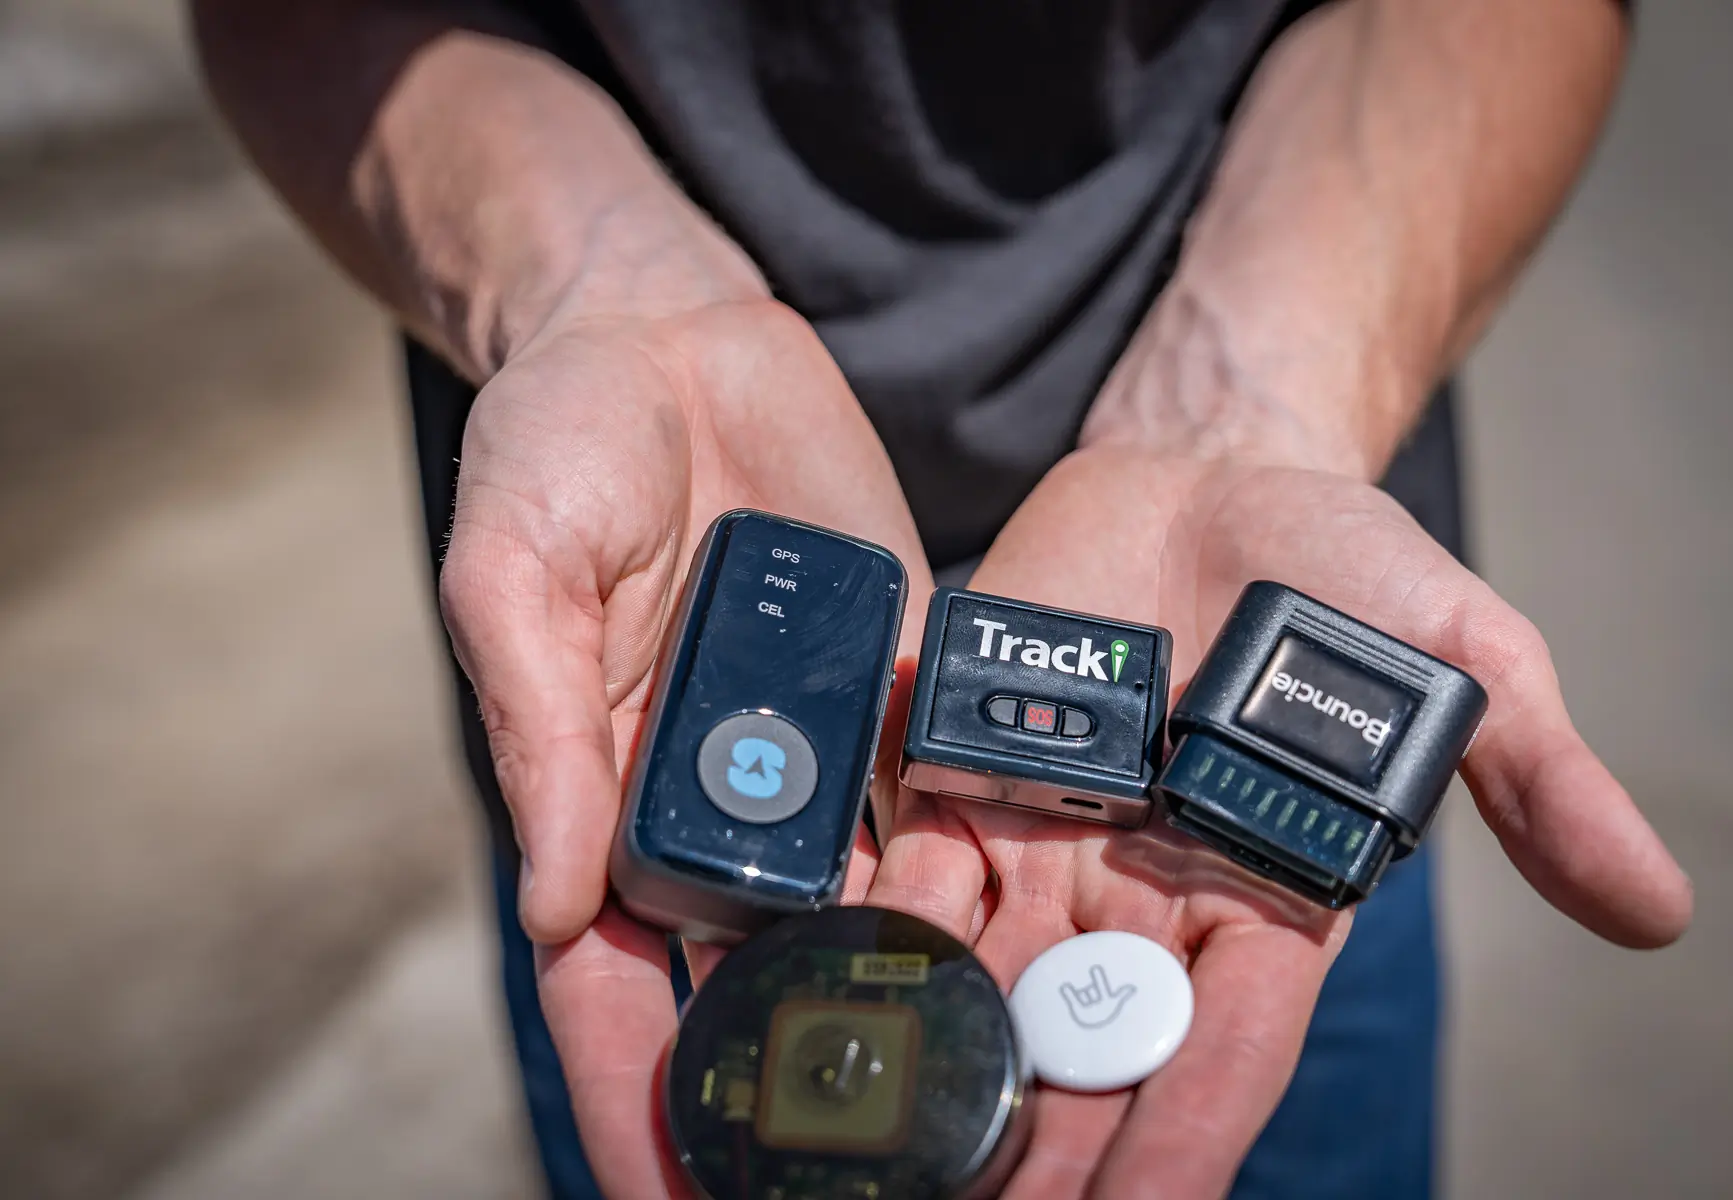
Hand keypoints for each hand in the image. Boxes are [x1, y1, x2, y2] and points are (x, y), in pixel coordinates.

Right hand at [437, 298, 936, 1195]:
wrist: (678, 336)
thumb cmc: (562, 445)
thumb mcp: (516, 564)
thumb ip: (539, 726)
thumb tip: (559, 903)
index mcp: (595, 788)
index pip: (605, 980)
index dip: (632, 1095)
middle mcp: (705, 800)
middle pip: (741, 984)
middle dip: (780, 1093)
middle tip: (844, 1198)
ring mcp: (807, 760)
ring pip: (851, 925)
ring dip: (890, 1025)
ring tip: (948, 1135)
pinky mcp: (891, 702)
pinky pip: (931, 817)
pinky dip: (963, 904)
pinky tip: (1014, 985)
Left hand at [870, 444, 1692, 1198]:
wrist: (1211, 470)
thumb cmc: (1344, 572)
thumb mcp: (1464, 661)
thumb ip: (1533, 779)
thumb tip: (1657, 910)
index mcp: (1266, 895)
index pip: (1229, 1049)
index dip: (1185, 1139)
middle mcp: (1148, 894)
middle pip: (1095, 1045)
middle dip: (1047, 1137)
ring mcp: (1050, 839)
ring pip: (993, 978)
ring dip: (951, 1060)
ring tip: (900, 1142)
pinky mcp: (969, 772)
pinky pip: (915, 865)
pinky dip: (879, 924)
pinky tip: (840, 985)